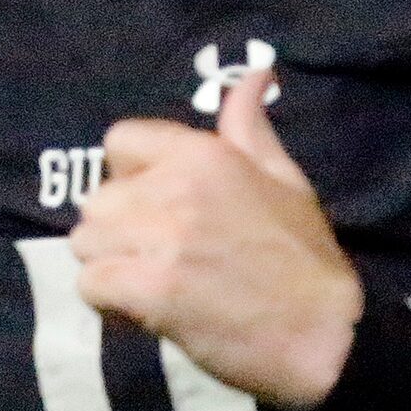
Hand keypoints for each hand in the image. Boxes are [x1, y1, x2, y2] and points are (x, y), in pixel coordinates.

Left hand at [72, 67, 361, 406]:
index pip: (120, 140)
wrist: (324, 336)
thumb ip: (251, 128)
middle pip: (96, 200)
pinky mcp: (150, 290)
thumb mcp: (286, 179)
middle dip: (116, 230)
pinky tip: (144, 310)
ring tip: (147, 284)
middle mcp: (175, 189)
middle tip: (153, 257)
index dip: (128, 175)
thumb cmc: (306, 260)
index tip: (153, 206)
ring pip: (86, 243)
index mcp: (205, 156)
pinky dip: (108, 303)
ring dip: (108, 266)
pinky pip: (91, 285)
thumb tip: (254, 74)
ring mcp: (160, 240)